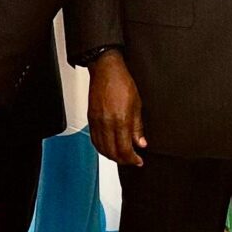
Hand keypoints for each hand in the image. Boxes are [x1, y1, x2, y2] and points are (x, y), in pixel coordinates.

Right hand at [87, 52, 148, 167]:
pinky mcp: (90, 119)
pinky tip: (108, 148)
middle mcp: (106, 124)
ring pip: (101, 148)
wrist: (106, 70)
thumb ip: (138, 127)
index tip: (138, 161)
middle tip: (132, 160)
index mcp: (120, 120)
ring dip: (111, 156)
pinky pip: (94, 140)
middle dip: (123, 160)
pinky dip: (101, 148)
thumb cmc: (122, 83)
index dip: (132, 159)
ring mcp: (96, 122)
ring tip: (121, 156)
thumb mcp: (137, 105)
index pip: (124, 149)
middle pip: (112, 152)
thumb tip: (141, 143)